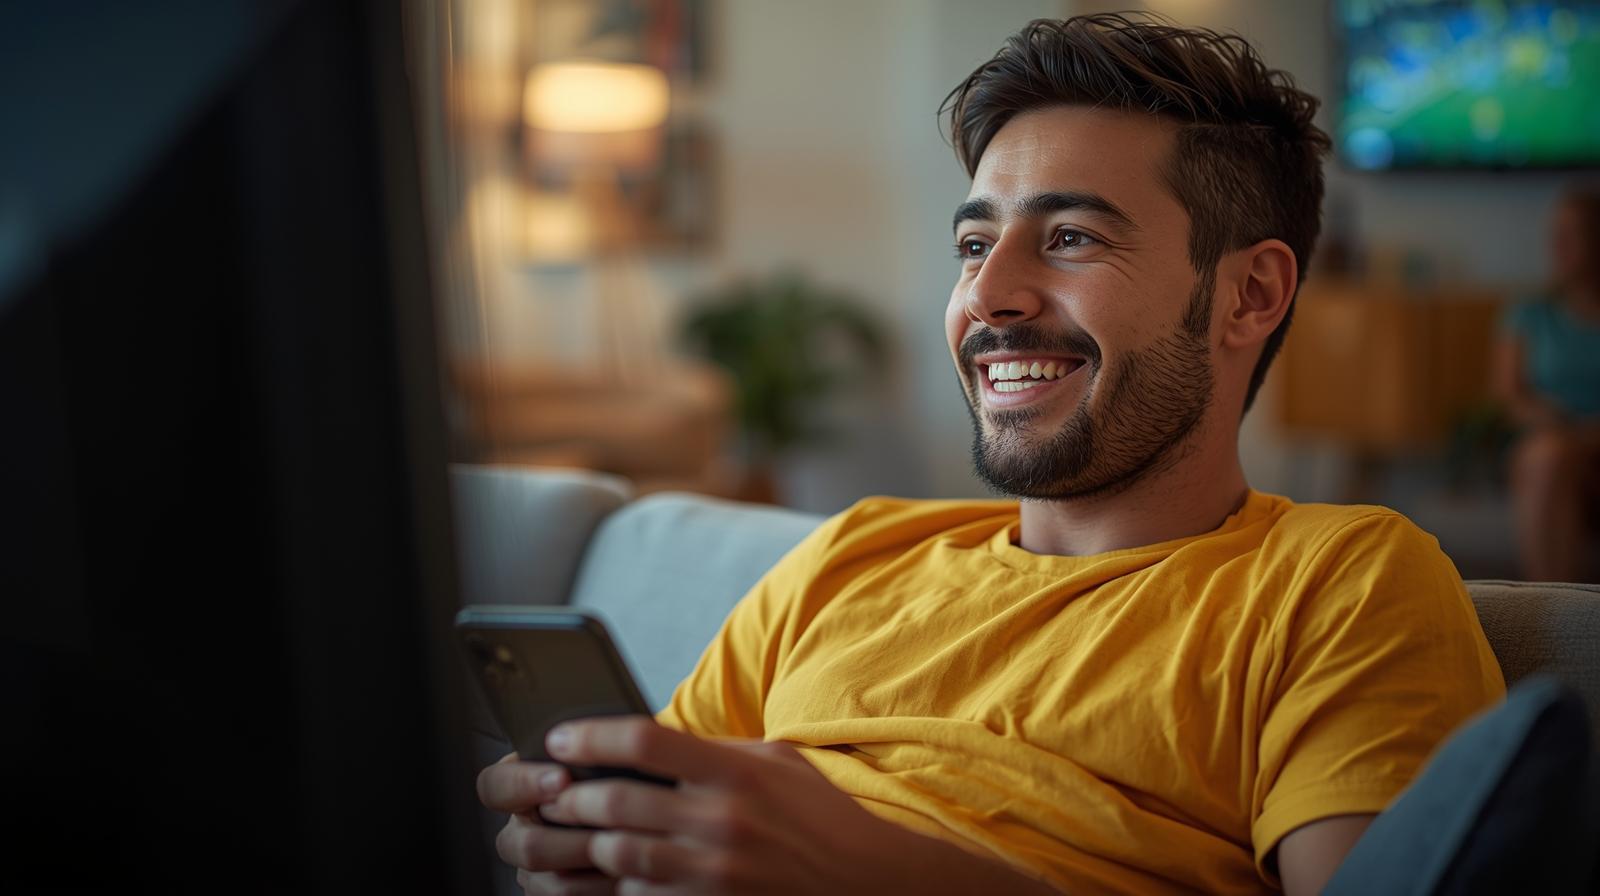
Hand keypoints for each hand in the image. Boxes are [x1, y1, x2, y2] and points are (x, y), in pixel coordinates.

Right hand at [476, 752, 612, 894]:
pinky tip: (624, 874)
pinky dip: (595, 889)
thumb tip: (600, 741)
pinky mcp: (549, 892)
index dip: (523, 782)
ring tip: (623, 854)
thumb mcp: (605, 763)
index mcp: (524, 788)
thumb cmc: (625, 784)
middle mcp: (521, 829)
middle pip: (520, 843)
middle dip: (566, 839)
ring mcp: (532, 868)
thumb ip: (591, 757)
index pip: (495, 785)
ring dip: (586, 867)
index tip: (563, 778)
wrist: (646, 823)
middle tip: (603, 832)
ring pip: (540, 879)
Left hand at [533, 716, 1057, 894]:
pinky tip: (597, 874)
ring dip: (579, 843)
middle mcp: (722, 820)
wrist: (867, 884)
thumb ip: (715, 750)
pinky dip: (611, 885)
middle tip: (548, 788)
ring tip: (562, 832)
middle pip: (617, 800)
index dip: (589, 735)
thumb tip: (648, 740)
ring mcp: (714, 873)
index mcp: (736, 770)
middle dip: (570, 794)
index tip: (560, 736)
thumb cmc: (820, 817)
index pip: (643, 739)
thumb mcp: (776, 763)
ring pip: (617, 854)